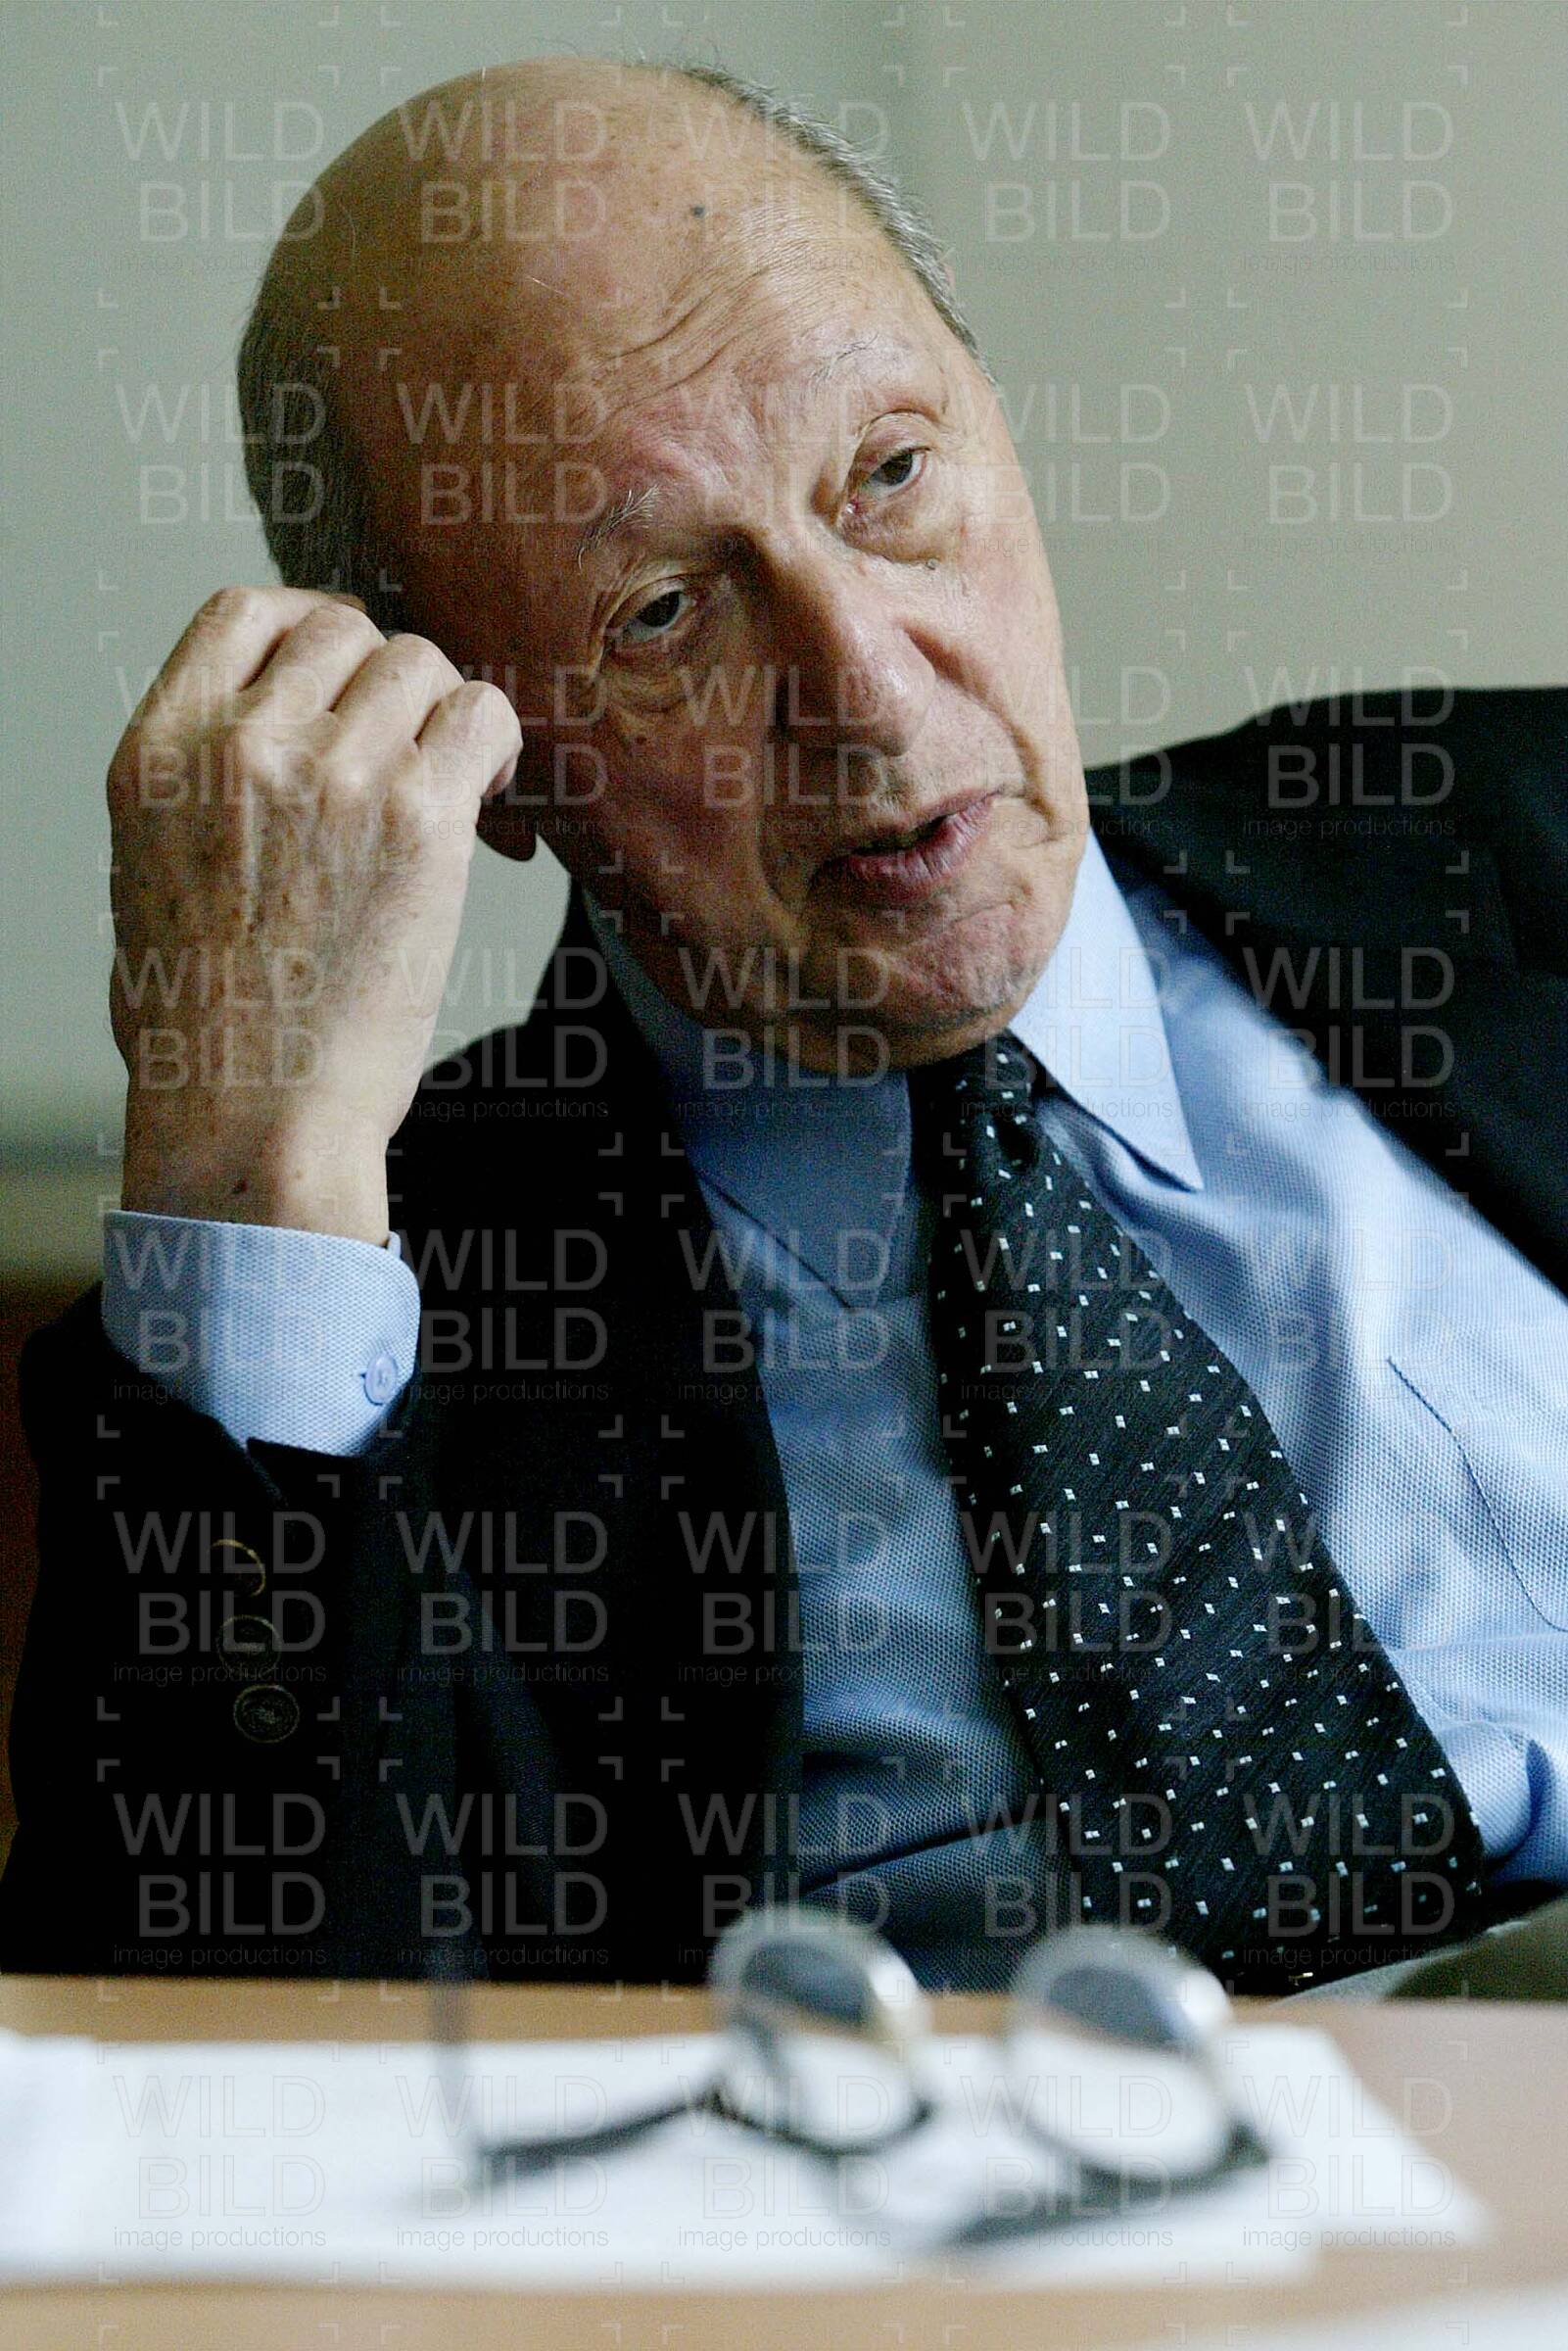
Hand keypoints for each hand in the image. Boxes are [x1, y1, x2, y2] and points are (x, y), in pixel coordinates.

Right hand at [109, 587, 521, 1239]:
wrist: (252, 1115)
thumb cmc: (206, 1030)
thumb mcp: (153, 873)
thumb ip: (207, 786)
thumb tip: (274, 741)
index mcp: (162, 751)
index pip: (244, 611)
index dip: (309, 630)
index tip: (343, 679)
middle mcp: (243, 743)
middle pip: (347, 632)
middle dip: (386, 683)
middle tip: (410, 753)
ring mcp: (335, 772)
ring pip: (421, 665)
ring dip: (445, 716)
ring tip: (452, 786)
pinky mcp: (419, 817)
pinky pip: (484, 716)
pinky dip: (498, 745)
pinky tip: (491, 801)